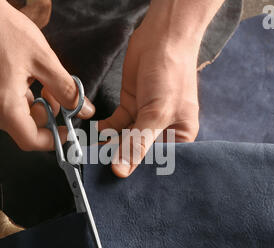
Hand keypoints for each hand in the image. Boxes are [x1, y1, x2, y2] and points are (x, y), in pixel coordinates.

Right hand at [0, 0, 94, 150]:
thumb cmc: (7, 32)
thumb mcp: (45, 61)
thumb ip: (67, 90)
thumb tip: (86, 111)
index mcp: (2, 105)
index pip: (30, 140)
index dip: (52, 139)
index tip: (66, 129)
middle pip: (23, 129)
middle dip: (44, 115)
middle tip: (53, 93)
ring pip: (13, 119)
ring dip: (31, 106)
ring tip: (37, 80)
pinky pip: (1, 109)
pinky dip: (17, 101)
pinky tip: (22, 79)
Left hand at [99, 0, 223, 177]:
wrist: (161, 37)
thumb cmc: (171, 74)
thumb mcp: (157, 113)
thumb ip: (137, 143)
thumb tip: (120, 171)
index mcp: (180, 136)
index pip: (159, 163)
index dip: (141, 174)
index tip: (121, 185)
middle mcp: (163, 130)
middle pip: (140, 153)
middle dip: (122, 160)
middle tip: (101, 171)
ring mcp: (145, 119)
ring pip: (125, 140)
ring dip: (110, 146)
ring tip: (93, 156)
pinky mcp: (131, 107)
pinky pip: (116, 125)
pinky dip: (106, 131)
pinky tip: (95, 137)